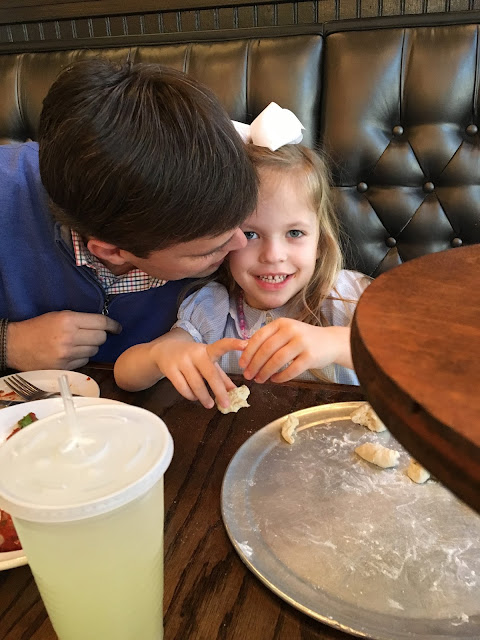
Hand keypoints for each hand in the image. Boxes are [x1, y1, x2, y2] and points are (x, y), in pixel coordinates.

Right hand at [7, 311, 121, 370]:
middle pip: (101, 338)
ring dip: (90, 347)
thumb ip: (81, 319)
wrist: (16, 345)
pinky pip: (85, 361)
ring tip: (78, 343)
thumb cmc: (38, 327)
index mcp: (69, 320)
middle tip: (92, 334)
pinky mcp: (65, 367)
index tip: (117, 327)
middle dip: (100, 335)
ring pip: (94, 350)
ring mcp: (68, 354)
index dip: (112, 325)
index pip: (101, 322)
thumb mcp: (59, 315)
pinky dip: (82, 356)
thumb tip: (103, 324)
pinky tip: (72, 352)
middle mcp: (70, 337)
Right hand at [151, 337, 246, 408]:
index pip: (222, 345)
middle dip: (219, 391)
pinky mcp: (170, 369)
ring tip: (208, 403)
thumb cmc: (192, 358)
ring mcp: (182, 361)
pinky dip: (190, 396)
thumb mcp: (208, 362)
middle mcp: (196, 353)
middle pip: (210, 374)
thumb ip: (222, 377)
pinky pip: (182, 388)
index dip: (234, 344)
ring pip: (196, 384)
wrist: (165, 350)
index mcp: (208, 350)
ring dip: (204, 397)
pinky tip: (194, 397)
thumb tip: (236, 392)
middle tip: (226, 405)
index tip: (246, 344)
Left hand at [238, 319, 351, 382]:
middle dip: (254, 365)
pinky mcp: (311, 357)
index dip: (248, 352)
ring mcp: (302, 343)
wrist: (331, 342)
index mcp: (281, 323)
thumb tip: (245, 352)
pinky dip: (280, 377)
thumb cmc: (303, 339)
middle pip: (266, 350)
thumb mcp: (286, 332)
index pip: (259, 337)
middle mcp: (291, 330)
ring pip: (277, 360)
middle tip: (248, 376)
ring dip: (265, 372)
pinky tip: (275, 380)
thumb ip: (268, 339)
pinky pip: (291, 370)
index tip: (241, 364)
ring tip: (259, 380)